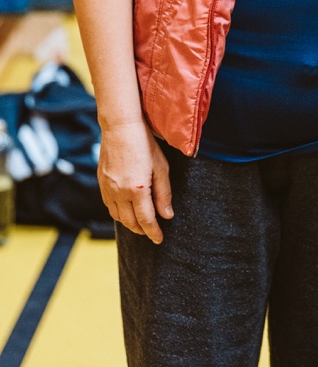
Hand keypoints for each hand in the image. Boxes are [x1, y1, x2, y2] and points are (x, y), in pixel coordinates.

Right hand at [97, 120, 173, 243]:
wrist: (120, 127)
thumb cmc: (144, 143)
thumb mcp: (161, 167)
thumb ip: (164, 193)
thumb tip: (167, 215)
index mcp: (137, 189)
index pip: (146, 220)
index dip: (153, 232)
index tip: (159, 240)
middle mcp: (120, 193)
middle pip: (131, 222)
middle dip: (142, 230)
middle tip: (152, 233)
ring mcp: (108, 189)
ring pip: (118, 217)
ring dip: (130, 224)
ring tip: (141, 224)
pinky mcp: (101, 183)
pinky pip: (109, 206)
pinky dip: (118, 214)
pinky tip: (126, 211)